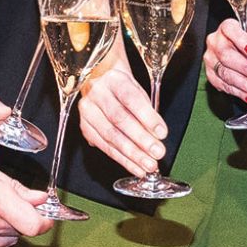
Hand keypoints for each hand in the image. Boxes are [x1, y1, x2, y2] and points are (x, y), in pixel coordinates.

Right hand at [77, 53, 167, 175]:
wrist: (100, 81)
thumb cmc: (124, 88)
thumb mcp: (138, 91)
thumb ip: (147, 111)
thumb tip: (157, 136)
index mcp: (113, 79)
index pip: (131, 98)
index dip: (147, 117)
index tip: (162, 133)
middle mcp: (96, 93)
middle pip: (119, 119)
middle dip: (141, 139)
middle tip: (157, 153)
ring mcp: (87, 110)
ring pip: (110, 135)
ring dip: (132, 154)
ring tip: (148, 165)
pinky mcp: (84, 127)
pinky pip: (104, 146)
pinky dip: (122, 159)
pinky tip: (135, 167)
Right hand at [204, 18, 246, 102]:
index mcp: (228, 28)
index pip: (230, 30)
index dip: (242, 41)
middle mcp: (215, 42)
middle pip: (226, 55)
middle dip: (246, 68)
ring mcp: (211, 59)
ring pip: (225, 73)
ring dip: (244, 84)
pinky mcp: (211, 76)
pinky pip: (224, 86)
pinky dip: (239, 93)